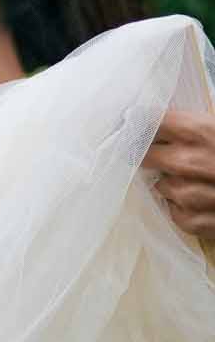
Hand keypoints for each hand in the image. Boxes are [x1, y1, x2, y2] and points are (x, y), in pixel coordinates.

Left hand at [144, 109, 214, 241]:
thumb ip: (198, 125)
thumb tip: (161, 120)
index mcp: (203, 131)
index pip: (152, 123)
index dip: (143, 125)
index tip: (138, 127)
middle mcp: (194, 162)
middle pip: (147, 156)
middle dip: (150, 155)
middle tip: (153, 154)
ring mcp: (196, 194)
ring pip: (162, 187)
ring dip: (170, 183)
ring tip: (187, 179)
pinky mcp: (201, 221)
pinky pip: (176, 214)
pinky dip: (182, 208)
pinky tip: (196, 201)